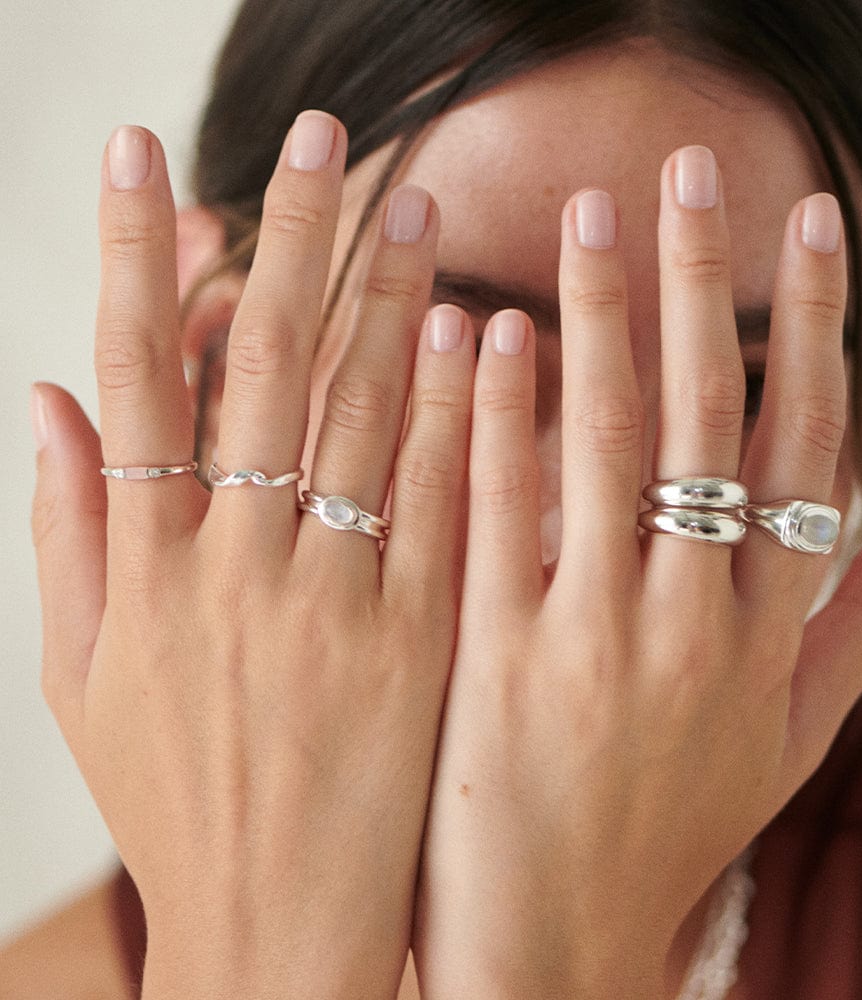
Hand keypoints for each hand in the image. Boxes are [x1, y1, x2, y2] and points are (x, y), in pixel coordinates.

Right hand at [31, 113, 474, 998]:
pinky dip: (460, 414)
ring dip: (388, 302)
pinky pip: (443, 505)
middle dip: (292, 240)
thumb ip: (64, 535)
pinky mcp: (422, 637)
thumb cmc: (177, 800)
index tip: (143, 157)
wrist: (280, 924)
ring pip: (365, 419)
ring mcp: (338, 600)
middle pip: (266, 370)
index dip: (136, 259)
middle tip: (324, 134)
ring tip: (413, 205)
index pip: (136, 377)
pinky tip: (478, 332)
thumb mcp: (81, 678)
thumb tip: (43, 399)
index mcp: (143, 569)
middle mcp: (239, 567)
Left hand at [413, 147, 861, 997]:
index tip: (810, 228)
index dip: (812, 329)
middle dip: (704, 284)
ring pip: (607, 448)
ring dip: (599, 320)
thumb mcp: (789, 737)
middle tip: (688, 171)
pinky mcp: (497, 660)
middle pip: (707, 422)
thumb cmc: (672, 832)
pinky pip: (499, 516)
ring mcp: (594, 641)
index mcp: (767, 636)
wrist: (555, 947)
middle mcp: (694, 626)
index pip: (803, 448)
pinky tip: (486, 330)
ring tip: (589, 216)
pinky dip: (495, 417)